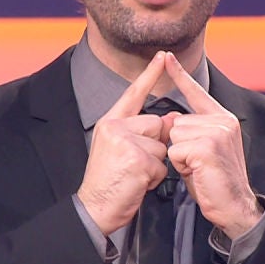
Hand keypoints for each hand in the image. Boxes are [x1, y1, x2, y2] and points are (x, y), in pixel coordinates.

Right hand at [77, 51, 173, 234]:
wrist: (94, 207)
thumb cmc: (108, 181)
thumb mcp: (118, 149)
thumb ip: (140, 132)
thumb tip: (169, 121)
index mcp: (110, 122)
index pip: (133, 94)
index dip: (149, 75)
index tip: (162, 56)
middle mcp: (115, 127)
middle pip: (157, 124)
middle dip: (156, 145)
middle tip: (136, 164)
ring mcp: (125, 143)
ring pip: (162, 146)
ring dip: (155, 164)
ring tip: (135, 175)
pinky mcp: (137, 160)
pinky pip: (161, 165)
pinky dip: (154, 179)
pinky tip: (137, 184)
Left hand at [163, 52, 262, 237]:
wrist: (234, 206)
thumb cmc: (215, 182)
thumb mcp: (202, 151)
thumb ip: (190, 131)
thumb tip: (173, 118)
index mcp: (223, 119)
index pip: (197, 93)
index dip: (180, 75)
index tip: (167, 57)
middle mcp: (223, 121)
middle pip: (177, 121)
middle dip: (179, 146)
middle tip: (198, 164)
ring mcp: (218, 132)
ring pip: (174, 135)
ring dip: (179, 156)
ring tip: (198, 168)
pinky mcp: (208, 146)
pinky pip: (175, 150)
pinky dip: (181, 165)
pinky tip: (197, 173)